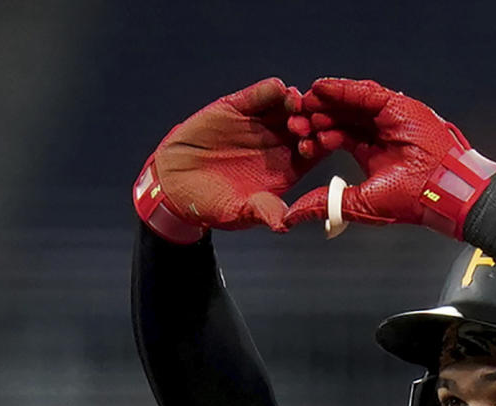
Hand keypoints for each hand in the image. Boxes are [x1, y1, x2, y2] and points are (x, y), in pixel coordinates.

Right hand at [134, 77, 335, 239]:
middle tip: (310, 123)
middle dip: (312, 121)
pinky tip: (277, 90)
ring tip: (295, 105)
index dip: (321, 148)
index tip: (320, 147)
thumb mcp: (238, 212)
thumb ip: (262, 212)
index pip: (314, 154)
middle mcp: (278, 143)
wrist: (174, 183)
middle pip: (306, 125)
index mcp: (286, 169)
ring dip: (295, 103)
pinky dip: (270, 90)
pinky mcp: (239, 106)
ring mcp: (260, 123)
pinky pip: (259, 95)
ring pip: (286, 106)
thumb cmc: (211, 203)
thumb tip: (283, 225)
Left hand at [283, 78, 495, 236]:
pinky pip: (364, 92)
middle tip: (294, 120)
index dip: (316, 138)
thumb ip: (325, 204)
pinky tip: (320, 88)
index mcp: (368, 153)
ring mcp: (386, 117)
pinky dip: (342, 89)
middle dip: (316, 119)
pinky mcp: (395, 105)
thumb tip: (292, 216)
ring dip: (325, 102)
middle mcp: (376, 132)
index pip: (336, 137)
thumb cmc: (408, 201)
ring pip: (349, 104)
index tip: (297, 141)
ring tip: (304, 103)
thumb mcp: (358, 204)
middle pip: (339, 118)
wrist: (440, 191)